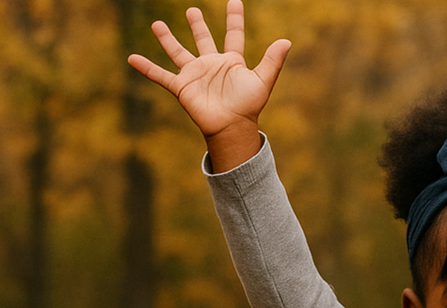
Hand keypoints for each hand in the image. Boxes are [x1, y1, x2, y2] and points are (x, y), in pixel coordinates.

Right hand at [127, 0, 290, 171]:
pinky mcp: (183, 87)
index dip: (234, 19)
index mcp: (231, 62)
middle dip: (197, 26)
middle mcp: (212, 65)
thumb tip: (287, 41)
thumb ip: (273, 61)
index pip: (233, 35)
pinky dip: (147, 68)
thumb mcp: (262, 81)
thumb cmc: (248, 107)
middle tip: (192, 11)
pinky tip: (131, 58)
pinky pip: (161, 75)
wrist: (232, 127)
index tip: (235, 2)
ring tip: (156, 24)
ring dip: (167, 39)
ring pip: (178, 52)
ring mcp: (196, 75)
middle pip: (203, 40)